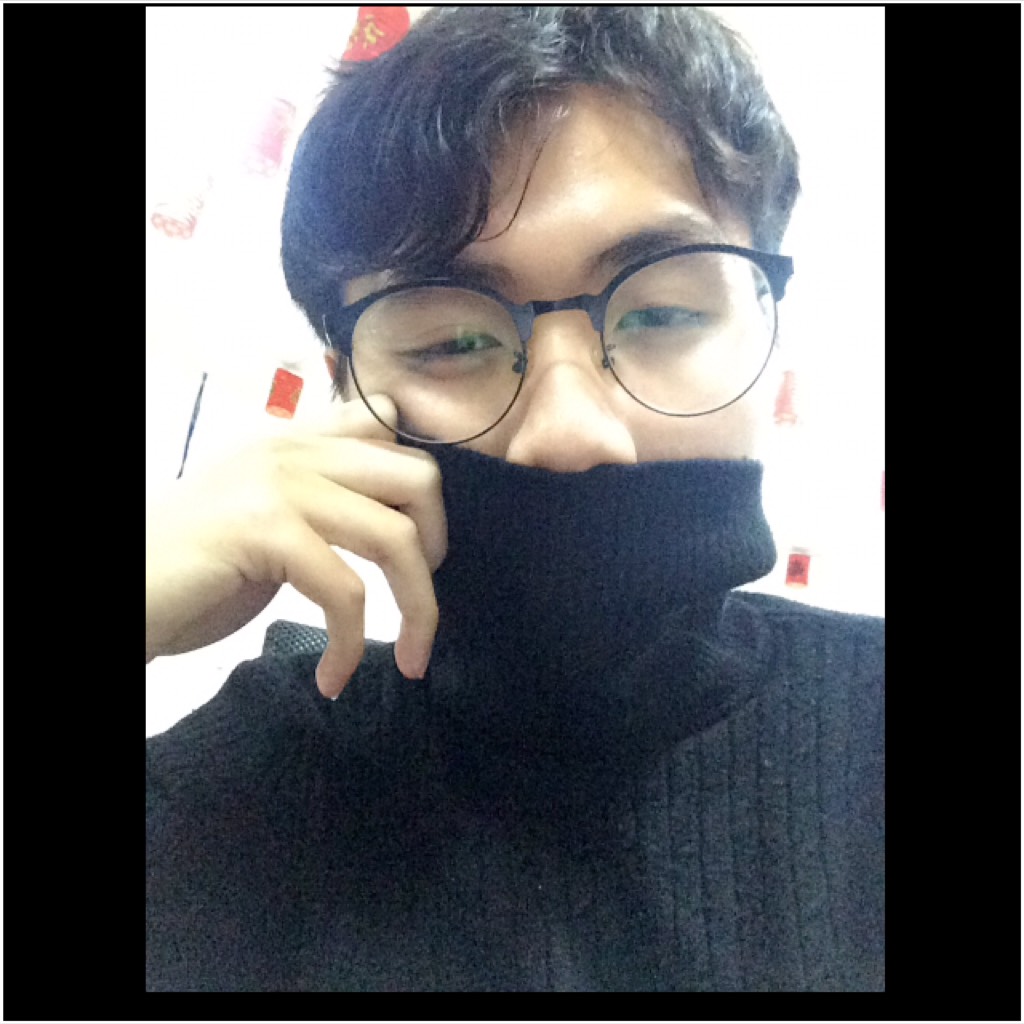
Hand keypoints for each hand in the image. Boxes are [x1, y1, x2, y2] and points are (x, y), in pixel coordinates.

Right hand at [146, 395, 445, 697]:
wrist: (122, 597)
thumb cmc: (193, 574)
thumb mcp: (270, 523)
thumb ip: (326, 504)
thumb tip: (400, 525)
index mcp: (296, 441)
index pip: (389, 425)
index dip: (425, 487)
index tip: (426, 547)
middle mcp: (292, 449)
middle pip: (418, 479)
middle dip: (439, 548)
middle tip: (419, 602)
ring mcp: (276, 485)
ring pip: (396, 538)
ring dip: (418, 610)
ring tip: (410, 657)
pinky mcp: (261, 530)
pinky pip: (346, 593)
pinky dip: (351, 646)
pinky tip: (334, 678)